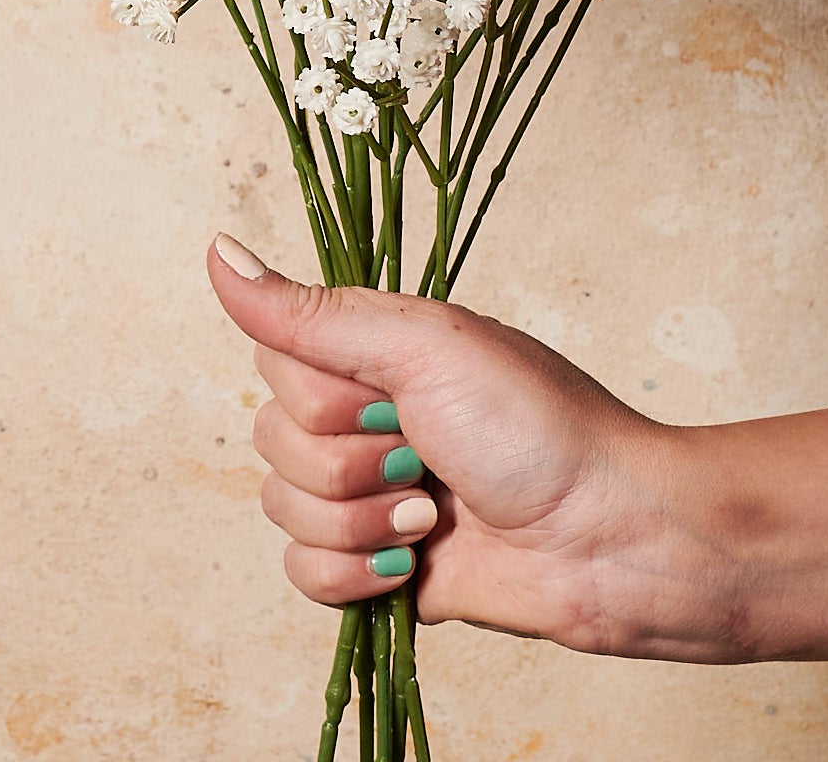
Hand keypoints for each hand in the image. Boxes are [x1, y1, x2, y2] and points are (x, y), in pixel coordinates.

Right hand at [206, 234, 722, 656]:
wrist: (609, 538)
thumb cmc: (537, 426)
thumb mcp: (421, 347)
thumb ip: (309, 314)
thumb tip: (217, 250)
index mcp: (375, 352)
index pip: (275, 363)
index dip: (321, 394)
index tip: (390, 397)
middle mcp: (365, 416)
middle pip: (271, 441)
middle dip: (347, 466)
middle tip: (426, 457)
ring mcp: (371, 493)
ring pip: (283, 512)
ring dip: (359, 522)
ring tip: (435, 513)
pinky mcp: (379, 565)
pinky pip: (303, 575)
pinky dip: (354, 575)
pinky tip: (415, 562)